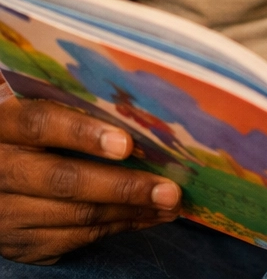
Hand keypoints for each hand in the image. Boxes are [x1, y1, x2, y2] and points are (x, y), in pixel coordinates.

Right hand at [0, 97, 180, 263]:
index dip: (84, 134)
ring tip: (170, 203)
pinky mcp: (21, 243)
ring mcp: (8, 214)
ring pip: (75, 215)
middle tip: (169, 189)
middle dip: (123, 186)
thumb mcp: (37, 108)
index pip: (41, 125)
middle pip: (64, 180)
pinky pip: (74, 239)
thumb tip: (137, 103)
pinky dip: (116, 227)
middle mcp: (2, 172)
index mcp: (5, 127)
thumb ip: (74, 105)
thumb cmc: (30, 131)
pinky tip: (147, 216)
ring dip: (129, 211)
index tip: (126, 143)